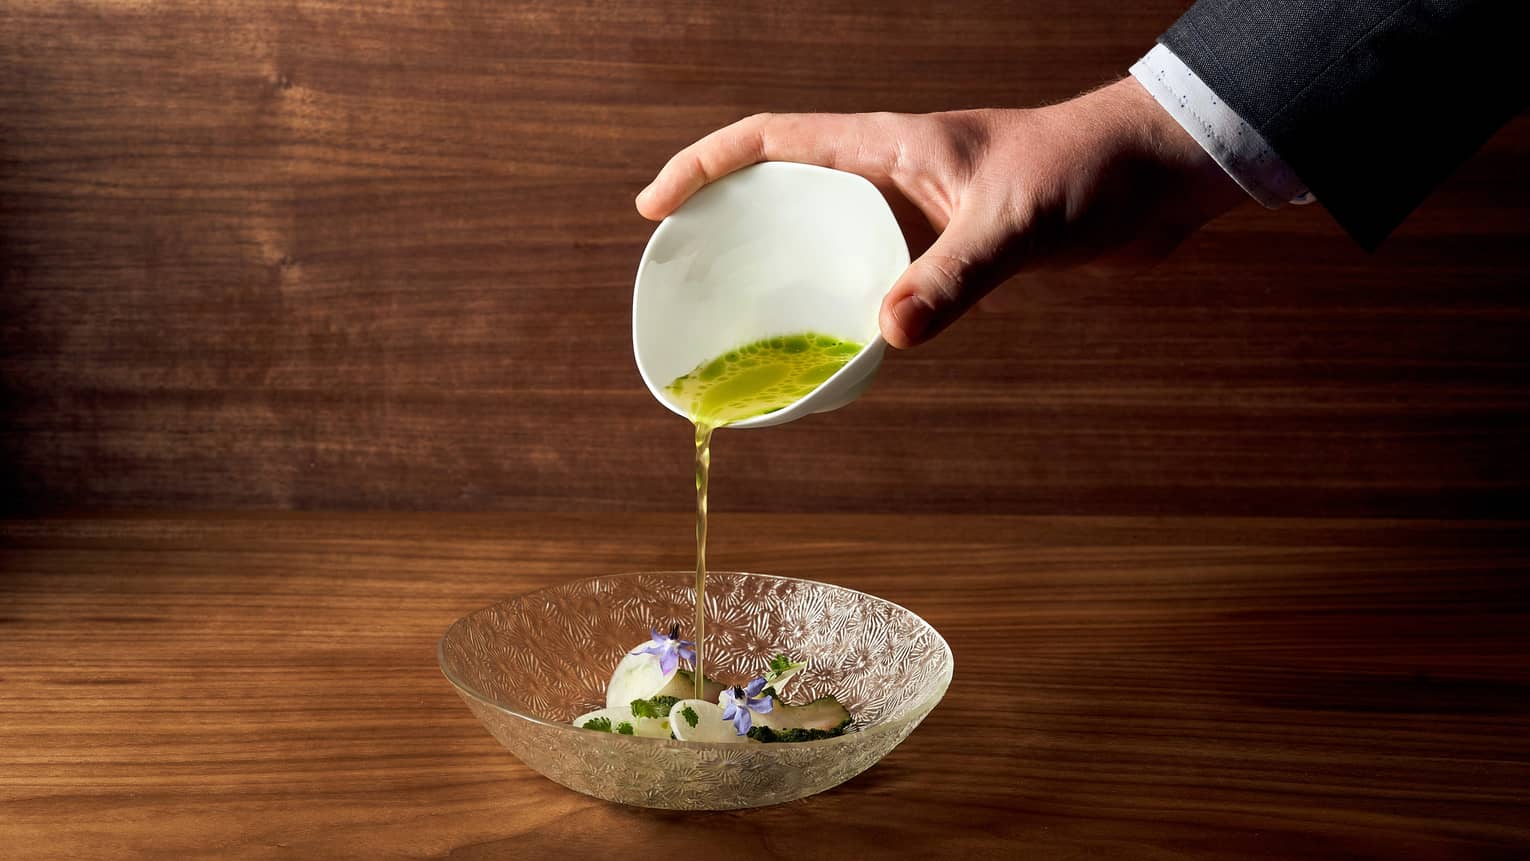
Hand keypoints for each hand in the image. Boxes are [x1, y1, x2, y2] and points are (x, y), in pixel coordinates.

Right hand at [635, 77, 1246, 348]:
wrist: (1155, 175)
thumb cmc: (1087, 174)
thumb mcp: (1015, 226)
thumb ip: (954, 278)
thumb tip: (888, 336)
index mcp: (887, 146)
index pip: (768, 140)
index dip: (703, 166)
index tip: (654, 207)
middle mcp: (891, 171)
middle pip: (780, 184)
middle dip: (723, 218)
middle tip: (683, 273)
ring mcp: (918, 207)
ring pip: (823, 231)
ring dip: (779, 263)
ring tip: (741, 318)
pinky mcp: (949, 241)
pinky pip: (870, 266)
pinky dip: (839, 298)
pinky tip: (835, 341)